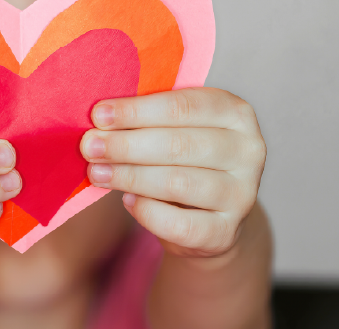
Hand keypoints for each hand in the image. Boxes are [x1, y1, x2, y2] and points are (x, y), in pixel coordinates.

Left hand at [81, 88, 266, 257]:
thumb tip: (98, 120)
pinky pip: (180, 224)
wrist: (208, 216)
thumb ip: (146, 120)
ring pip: (178, 183)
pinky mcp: (226, 232)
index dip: (137, 110)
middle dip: (126, 145)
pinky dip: (147, 211)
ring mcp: (242, 194)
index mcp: (235, 112)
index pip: (183, 106)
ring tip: (96, 172)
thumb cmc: (182, 159)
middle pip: (178, 145)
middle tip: (89, 146)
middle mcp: (248, 151)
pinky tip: (127, 200)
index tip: (98, 115)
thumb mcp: (173, 129)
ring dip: (129, 176)